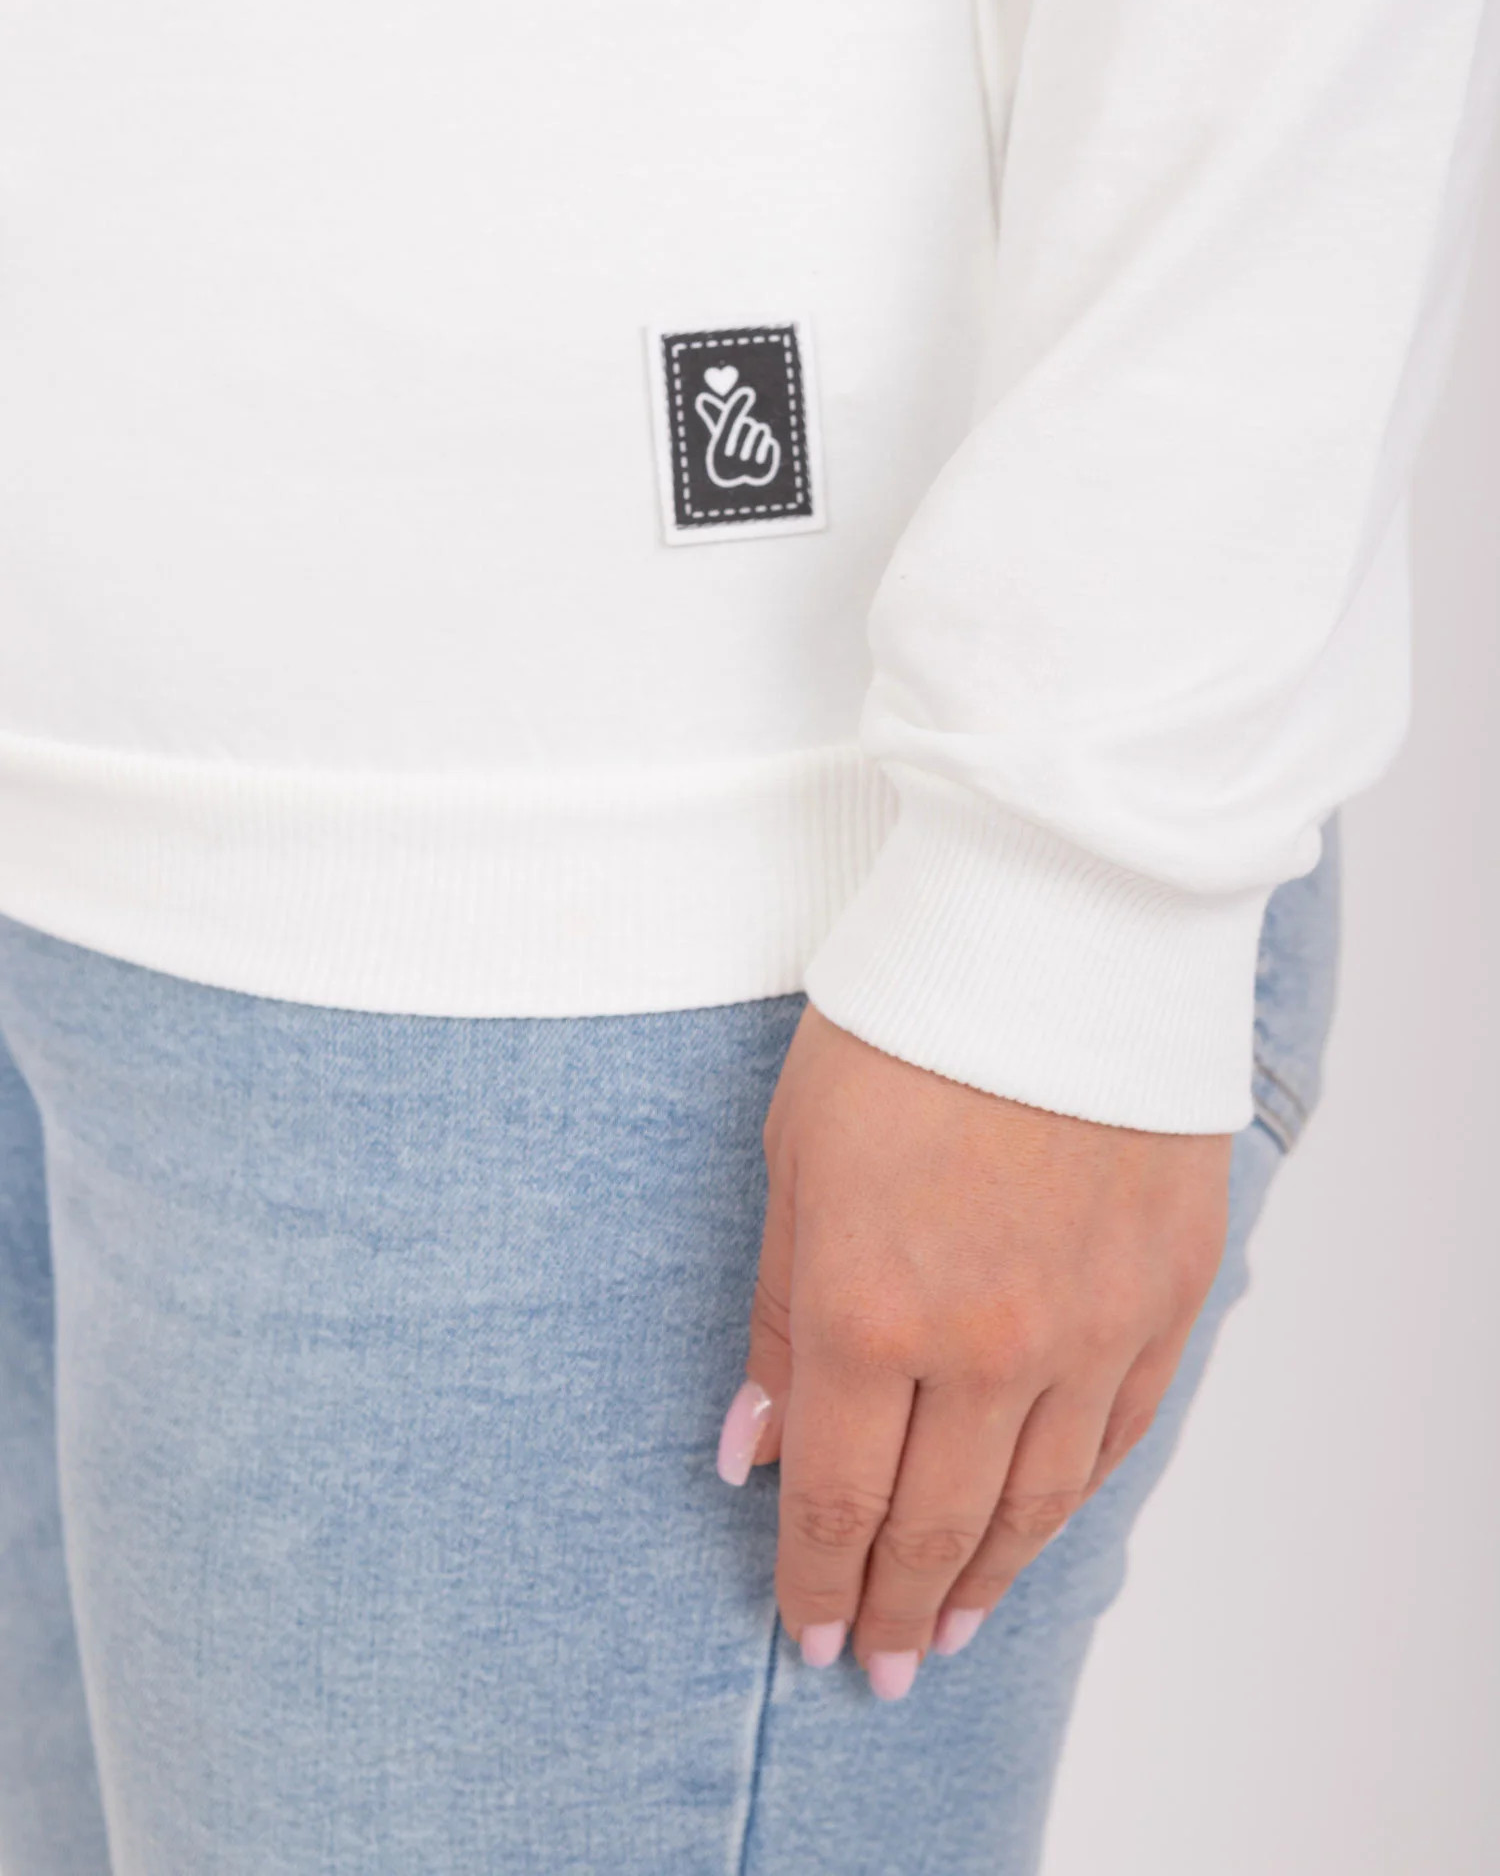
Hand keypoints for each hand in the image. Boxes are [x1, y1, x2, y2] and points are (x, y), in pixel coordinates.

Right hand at [694, 383, 780, 488]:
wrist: (740, 483)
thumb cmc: (731, 451)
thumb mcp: (722, 435)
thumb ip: (717, 417)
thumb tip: (702, 399)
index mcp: (716, 451)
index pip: (729, 422)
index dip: (738, 406)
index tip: (748, 392)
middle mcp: (729, 462)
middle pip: (748, 425)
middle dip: (750, 426)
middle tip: (747, 433)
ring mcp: (746, 469)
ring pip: (761, 433)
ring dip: (761, 433)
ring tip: (756, 439)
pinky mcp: (762, 473)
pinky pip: (771, 446)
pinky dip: (770, 446)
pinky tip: (763, 454)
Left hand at [717, 1004, 1230, 1700]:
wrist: (1058, 928)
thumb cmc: (904, 1025)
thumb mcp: (798, 1159)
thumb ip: (785, 1316)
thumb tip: (758, 1442)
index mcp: (871, 1310)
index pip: (840, 1500)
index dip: (820, 1583)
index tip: (813, 1634)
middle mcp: (988, 1344)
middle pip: (939, 1523)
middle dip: (900, 1606)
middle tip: (884, 1665)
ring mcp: (1091, 1325)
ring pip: (1039, 1498)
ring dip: (991, 1574)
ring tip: (955, 1624)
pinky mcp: (1167, 1291)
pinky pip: (1120, 1429)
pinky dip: (1074, 1493)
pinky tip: (1042, 1523)